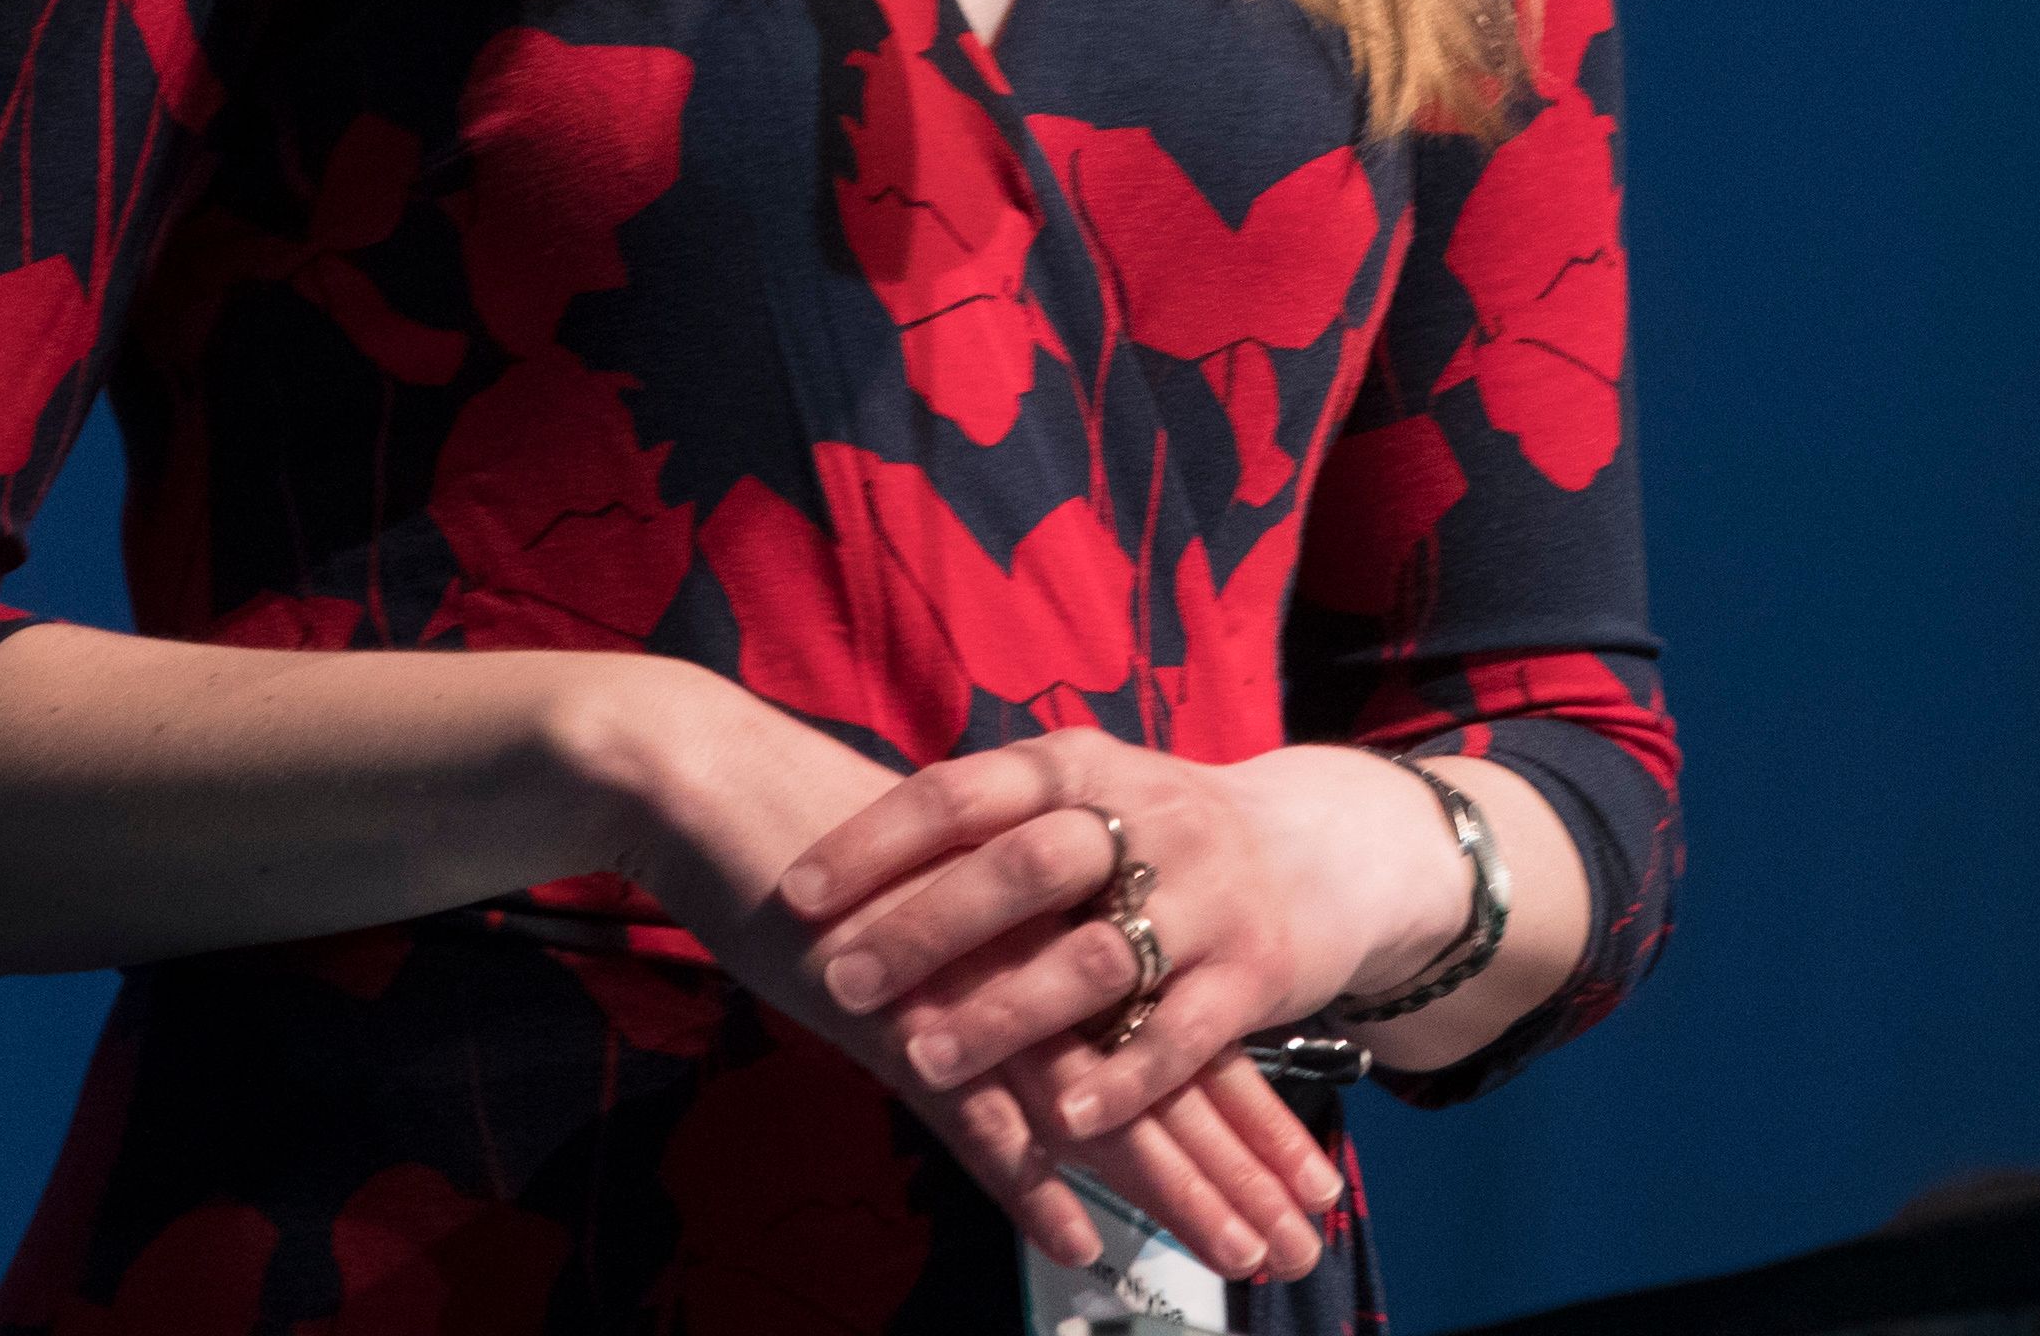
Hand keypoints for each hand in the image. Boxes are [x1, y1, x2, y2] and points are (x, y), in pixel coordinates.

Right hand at [551, 668, 1339, 1283]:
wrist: (728, 784)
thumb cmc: (837, 850)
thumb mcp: (951, 908)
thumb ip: (1015, 964)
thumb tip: (1064, 1036)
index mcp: (1062, 921)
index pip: (1177, 1031)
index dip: (1248, 1115)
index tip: (1312, 1189)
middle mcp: (1038, 947)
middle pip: (1161, 1072)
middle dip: (1236, 1167)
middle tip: (1302, 1248)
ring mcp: (975, 983)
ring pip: (1095, 1100)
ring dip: (1169, 1184)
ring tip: (1234, 1255)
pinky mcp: (901, 1014)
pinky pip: (979, 1111)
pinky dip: (1031, 1180)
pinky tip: (1078, 1241)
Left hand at [774, 729, 1470, 1155]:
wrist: (1328, 846)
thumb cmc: (1161, 832)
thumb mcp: (1083, 794)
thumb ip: (985, 828)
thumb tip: (829, 863)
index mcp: (1084, 766)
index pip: (964, 791)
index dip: (877, 840)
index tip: (797, 892)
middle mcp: (1147, 817)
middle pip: (1025, 866)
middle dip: (927, 926)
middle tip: (841, 981)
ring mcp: (1205, 896)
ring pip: (1096, 958)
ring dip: (1005, 1013)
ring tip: (925, 1060)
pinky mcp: (1255, 972)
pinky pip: (1183, 1034)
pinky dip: (1121, 1077)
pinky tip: (1064, 1120)